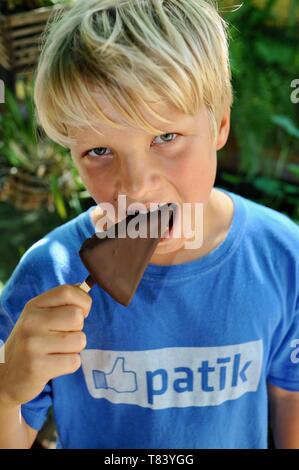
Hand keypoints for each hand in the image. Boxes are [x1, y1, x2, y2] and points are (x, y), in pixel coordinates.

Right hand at [0, 285, 91, 407]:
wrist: (6, 376)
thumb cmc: (32, 342)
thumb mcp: (40, 317)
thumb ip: (61, 303)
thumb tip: (85, 288)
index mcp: (33, 306)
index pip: (67, 291)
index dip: (83, 301)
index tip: (82, 312)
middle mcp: (31, 322)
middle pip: (77, 317)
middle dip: (77, 329)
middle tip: (62, 337)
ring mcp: (33, 344)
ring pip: (79, 340)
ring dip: (74, 349)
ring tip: (55, 352)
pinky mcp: (37, 367)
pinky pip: (74, 361)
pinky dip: (69, 365)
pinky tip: (53, 365)